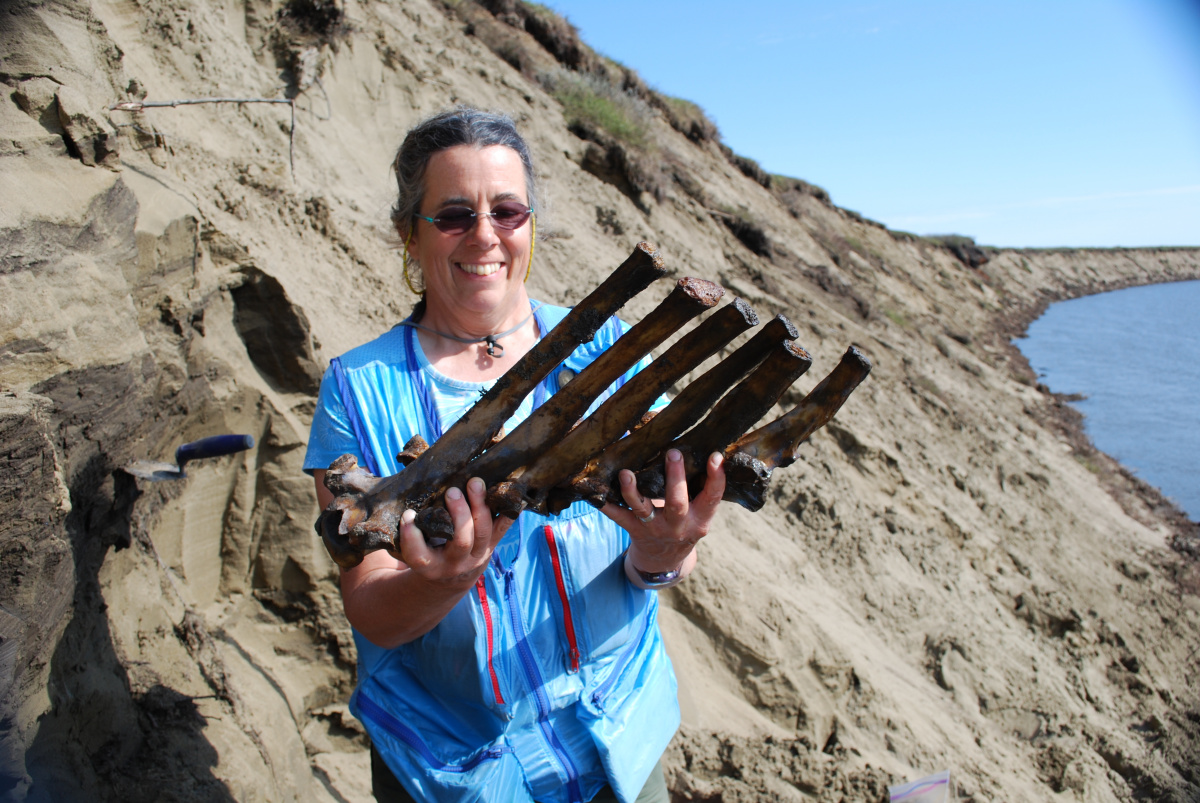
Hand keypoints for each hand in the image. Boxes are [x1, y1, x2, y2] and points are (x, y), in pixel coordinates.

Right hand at [397, 477, 512, 589]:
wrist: (450, 579)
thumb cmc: (426, 554)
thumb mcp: (412, 549)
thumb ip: (409, 532)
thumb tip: (403, 503)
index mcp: (429, 566)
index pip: (418, 555)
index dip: (412, 536)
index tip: (408, 514)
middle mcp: (454, 564)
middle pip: (461, 541)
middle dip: (460, 514)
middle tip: (452, 491)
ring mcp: (476, 556)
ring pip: (483, 532)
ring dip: (480, 505)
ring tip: (474, 483)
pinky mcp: (491, 546)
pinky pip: (502, 529)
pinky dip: (507, 512)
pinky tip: (508, 494)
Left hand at [602, 449, 725, 576]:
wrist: (664, 560)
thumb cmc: (684, 523)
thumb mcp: (698, 511)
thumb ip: (696, 485)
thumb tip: (686, 443)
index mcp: (700, 518)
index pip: (712, 497)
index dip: (716, 477)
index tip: (715, 456)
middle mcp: (678, 525)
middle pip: (677, 503)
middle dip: (676, 478)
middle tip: (673, 453)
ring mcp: (654, 528)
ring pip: (644, 509)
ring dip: (633, 491)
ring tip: (626, 473)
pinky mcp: (634, 529)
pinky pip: (618, 516)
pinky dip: (606, 504)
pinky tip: (594, 493)